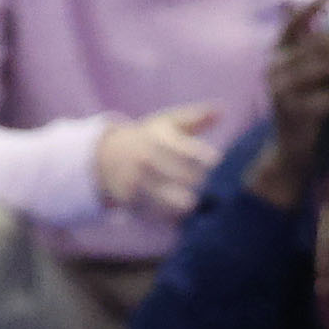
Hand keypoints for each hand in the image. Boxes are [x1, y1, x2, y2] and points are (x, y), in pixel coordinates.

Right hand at [94, 102, 220, 216]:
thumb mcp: (168, 123)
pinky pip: (162, 216)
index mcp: (158, 138)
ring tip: (203, 204)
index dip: (209, 160)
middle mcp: (146, 159)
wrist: (107, 157)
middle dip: (206, 185)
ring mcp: (138, 182)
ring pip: (177, 202)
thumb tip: (222, 110)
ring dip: (194, 206)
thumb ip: (196, 118)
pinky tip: (184, 215)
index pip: (190, 151)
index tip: (218, 164)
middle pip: (188, 179)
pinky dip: (177, 218)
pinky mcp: (133, 202)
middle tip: (218, 189)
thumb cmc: (149, 138)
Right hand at [248, 0, 328, 202]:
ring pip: (320, 68)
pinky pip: (325, 99)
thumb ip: (325, 61)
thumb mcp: (314, 82)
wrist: (293, 153)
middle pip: (314, 45)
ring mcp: (281, 90)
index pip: (291, 26)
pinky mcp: (293, 112)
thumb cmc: (310, 113)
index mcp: (279, 57)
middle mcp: (275, 69)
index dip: (308, 9)